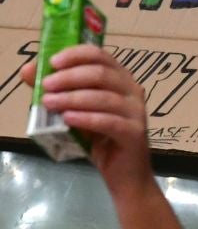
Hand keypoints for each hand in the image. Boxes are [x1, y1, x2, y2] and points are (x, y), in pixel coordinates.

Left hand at [20, 46, 151, 195]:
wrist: (123, 173)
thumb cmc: (99, 138)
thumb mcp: (74, 111)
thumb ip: (55, 91)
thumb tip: (28, 71)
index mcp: (120, 79)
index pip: (100, 55)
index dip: (76, 55)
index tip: (52, 62)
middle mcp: (132, 90)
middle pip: (102, 74)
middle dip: (70, 77)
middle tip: (46, 86)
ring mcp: (136, 111)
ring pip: (104, 97)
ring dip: (73, 98)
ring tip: (49, 103)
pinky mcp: (134, 132)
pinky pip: (109, 122)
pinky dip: (86, 118)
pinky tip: (68, 119)